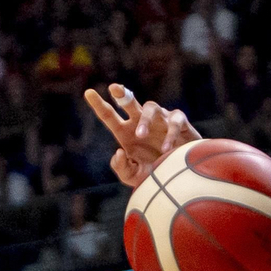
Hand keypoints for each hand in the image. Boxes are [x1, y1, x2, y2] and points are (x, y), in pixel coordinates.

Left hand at [83, 84, 198, 187]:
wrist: (181, 181)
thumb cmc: (156, 176)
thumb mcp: (134, 178)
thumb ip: (122, 169)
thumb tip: (119, 152)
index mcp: (126, 133)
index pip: (109, 116)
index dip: (99, 104)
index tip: (89, 93)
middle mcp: (142, 122)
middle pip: (130, 102)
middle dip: (122, 94)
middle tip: (114, 89)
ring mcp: (161, 120)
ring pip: (151, 108)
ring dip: (145, 120)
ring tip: (140, 135)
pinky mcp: (180, 123)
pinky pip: (174, 122)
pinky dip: (170, 134)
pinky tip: (167, 149)